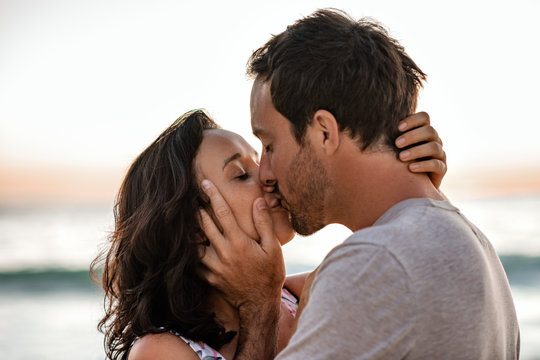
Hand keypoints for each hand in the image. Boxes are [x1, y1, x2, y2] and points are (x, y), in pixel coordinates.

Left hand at [198, 179, 284, 311]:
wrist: (259, 304)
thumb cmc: (269, 274)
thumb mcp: (273, 248)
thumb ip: (264, 223)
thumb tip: (258, 201)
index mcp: (240, 242)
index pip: (222, 213)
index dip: (213, 196)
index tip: (205, 183)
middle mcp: (223, 252)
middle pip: (204, 224)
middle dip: (197, 207)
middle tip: (190, 195)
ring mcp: (214, 266)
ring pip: (195, 242)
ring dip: (191, 228)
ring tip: (186, 217)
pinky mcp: (209, 277)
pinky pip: (194, 261)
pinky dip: (190, 250)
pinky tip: (189, 243)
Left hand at [395, 112, 446, 188]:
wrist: (411, 184)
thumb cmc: (399, 161)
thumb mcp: (395, 147)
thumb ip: (390, 136)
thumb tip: (370, 125)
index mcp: (424, 131)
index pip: (424, 117)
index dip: (413, 120)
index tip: (398, 127)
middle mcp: (434, 140)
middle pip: (430, 131)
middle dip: (412, 136)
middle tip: (397, 144)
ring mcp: (439, 154)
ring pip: (433, 147)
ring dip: (416, 151)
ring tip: (401, 157)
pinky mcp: (441, 169)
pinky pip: (436, 165)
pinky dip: (423, 165)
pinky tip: (411, 168)